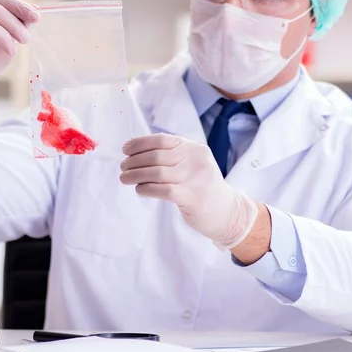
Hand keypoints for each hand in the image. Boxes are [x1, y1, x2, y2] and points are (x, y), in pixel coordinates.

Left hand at [120, 133, 258, 248]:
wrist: (227, 212)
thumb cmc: (203, 188)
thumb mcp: (193, 165)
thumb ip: (172, 156)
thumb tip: (137, 150)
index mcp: (195, 148)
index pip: (162, 139)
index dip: (140, 143)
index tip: (126, 149)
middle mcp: (196, 160)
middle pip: (157, 155)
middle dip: (134, 160)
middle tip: (123, 167)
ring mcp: (195, 178)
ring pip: (157, 172)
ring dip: (135, 175)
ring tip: (125, 178)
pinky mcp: (192, 197)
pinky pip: (162, 190)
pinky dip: (146, 188)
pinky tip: (139, 189)